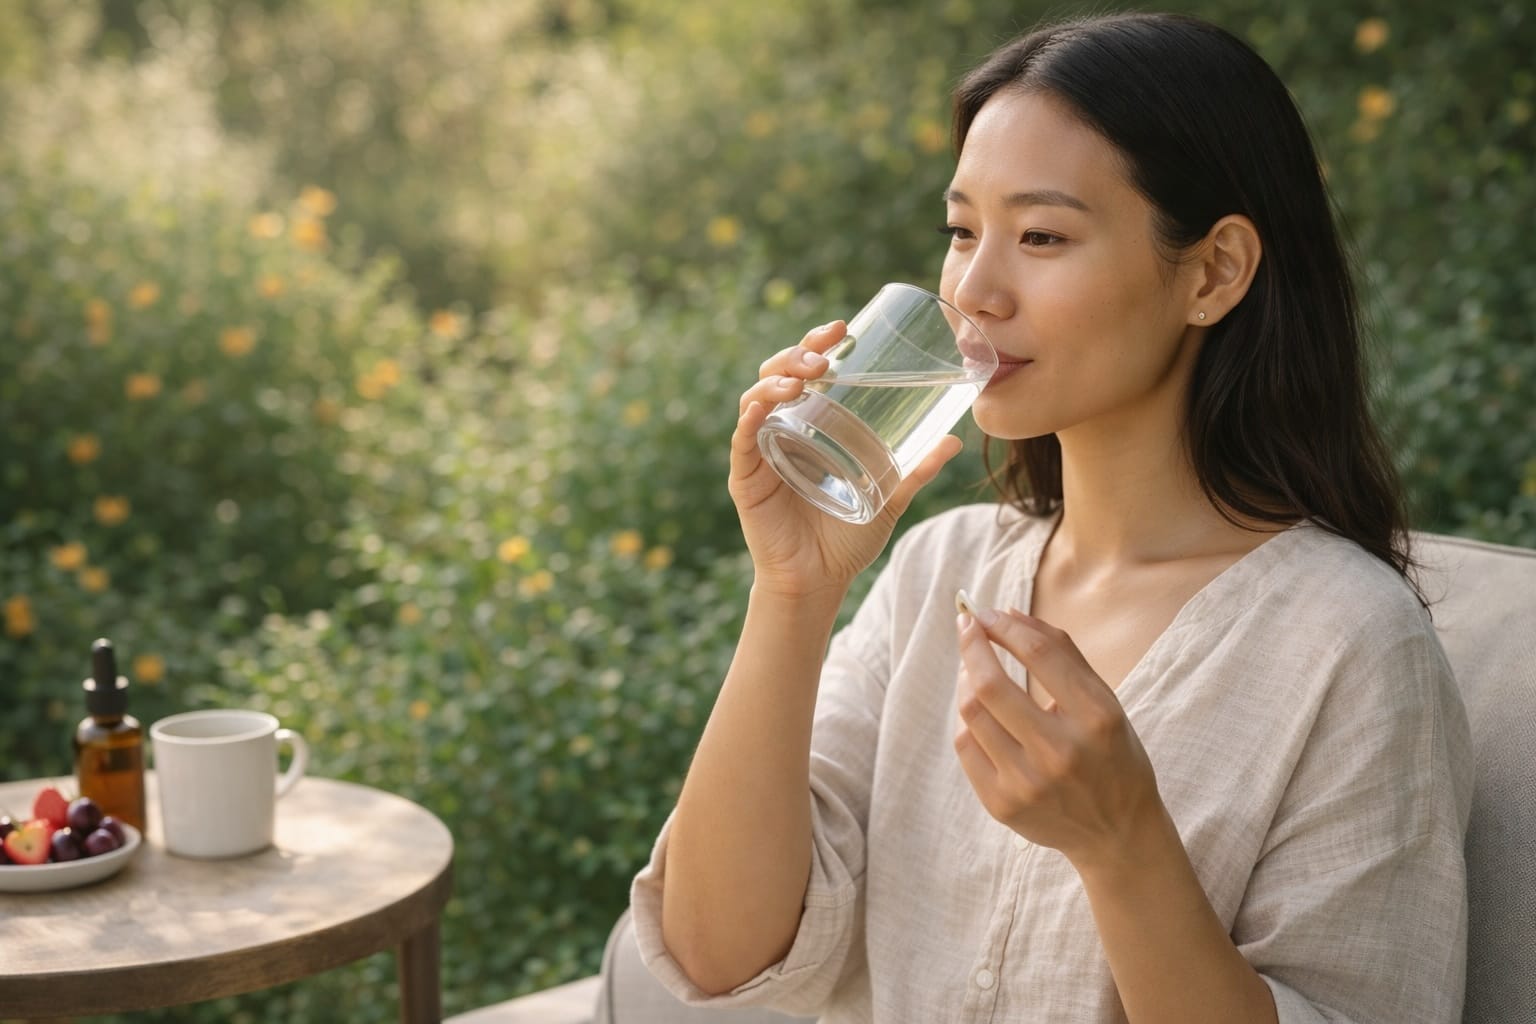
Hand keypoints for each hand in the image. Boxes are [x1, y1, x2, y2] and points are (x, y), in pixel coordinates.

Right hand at [730, 320, 961, 596]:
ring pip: (756, 398)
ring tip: (803, 378)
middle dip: (797, 355)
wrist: (819, 582)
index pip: (805, 372)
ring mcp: (760, 452)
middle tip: (825, 353)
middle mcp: (780, 430)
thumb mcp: (889, 496)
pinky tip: (761, 407)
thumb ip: (917, 469)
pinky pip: (742, 441)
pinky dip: (749, 420)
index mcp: (809, 425)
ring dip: (776, 380)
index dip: (817, 345)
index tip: (841, 328)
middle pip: (777, 375)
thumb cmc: (847, 538)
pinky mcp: (746, 479)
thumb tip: (954, 440)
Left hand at [953, 606, 1165, 872]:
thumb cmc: (1111, 755)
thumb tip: (1009, 612)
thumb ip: (1061, 653)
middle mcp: (1062, 751)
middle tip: (967, 627)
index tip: (987, 613)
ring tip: (973, 668)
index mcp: (1097, 718)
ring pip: (971, 713)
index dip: (1005, 626)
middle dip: (971, 645)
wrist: (1118, 834)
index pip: (1038, 654)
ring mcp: (1029, 782)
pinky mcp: (1003, 805)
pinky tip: (980, 711)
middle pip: (991, 683)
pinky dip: (968, 719)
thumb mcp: (1105, 701)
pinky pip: (965, 746)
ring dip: (966, 679)